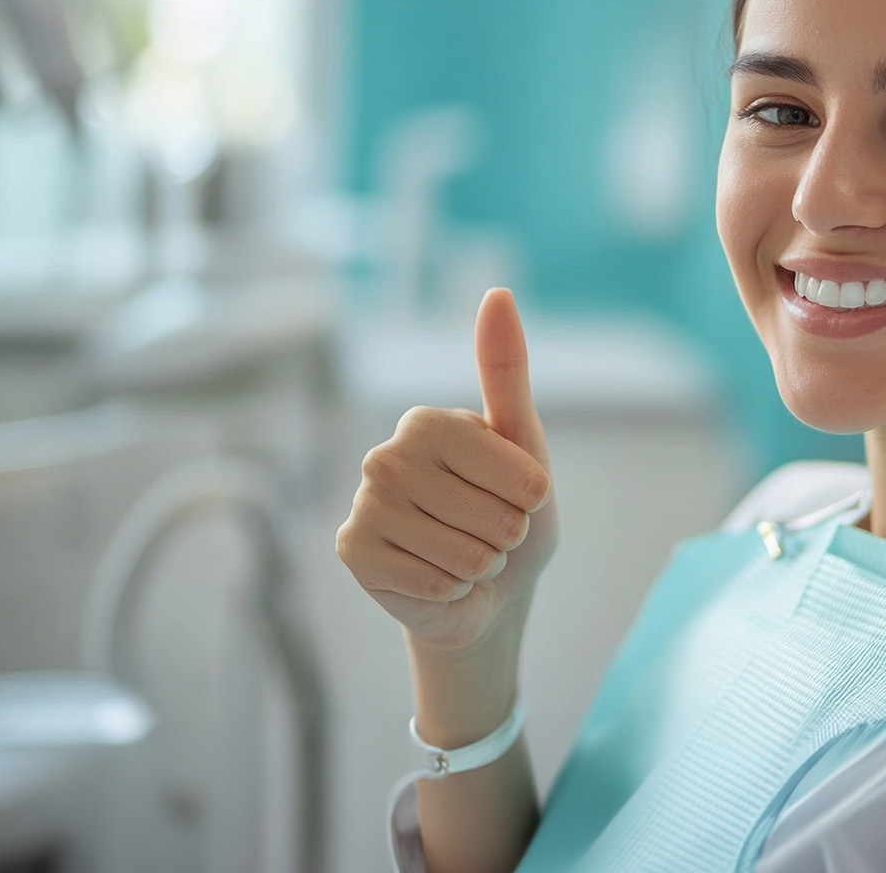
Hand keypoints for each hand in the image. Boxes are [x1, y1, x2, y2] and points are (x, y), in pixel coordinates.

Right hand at [337, 288, 558, 655]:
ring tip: (462, 557)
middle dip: (505, 538)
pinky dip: (449, 590)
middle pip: (494, 517)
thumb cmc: (509, 513)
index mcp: (428, 421)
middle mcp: (385, 454)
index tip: (516, 498)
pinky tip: (434, 579)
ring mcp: (363, 503)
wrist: (483, 592)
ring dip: (479, 567)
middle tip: (484, 534)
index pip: (520, 475)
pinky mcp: (352, 552)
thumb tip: (498, 292)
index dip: (533, 499)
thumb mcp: (523, 447)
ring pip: (466, 555)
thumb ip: (506, 372)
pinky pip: (434, 583)